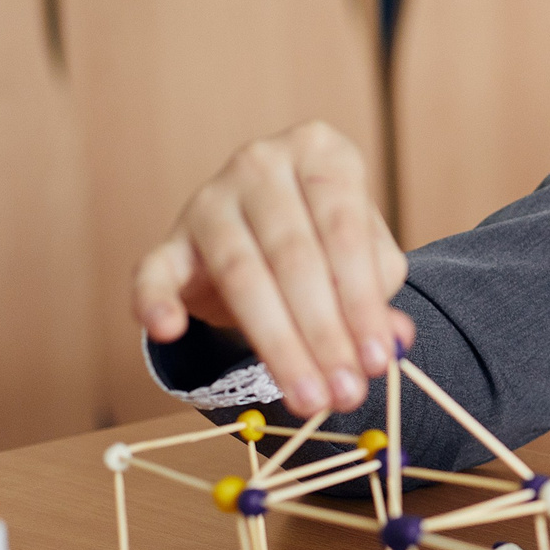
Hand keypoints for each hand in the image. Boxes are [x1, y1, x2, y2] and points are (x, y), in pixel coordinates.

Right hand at [130, 121, 412, 416]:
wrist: (263, 224)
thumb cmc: (326, 237)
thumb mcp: (365, 255)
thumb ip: (378, 294)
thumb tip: (395, 342)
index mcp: (320, 151)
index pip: (344, 231)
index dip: (362, 301)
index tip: (378, 361)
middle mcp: (262, 163)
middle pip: (294, 257)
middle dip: (323, 334)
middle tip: (343, 394)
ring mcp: (209, 198)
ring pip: (241, 275)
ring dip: (276, 344)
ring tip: (306, 398)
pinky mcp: (168, 240)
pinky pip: (153, 272)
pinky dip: (154, 300)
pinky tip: (167, 330)